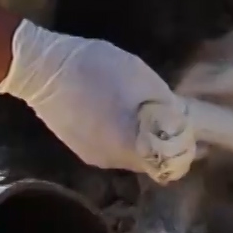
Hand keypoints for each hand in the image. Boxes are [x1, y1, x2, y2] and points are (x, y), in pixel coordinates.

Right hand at [0, 20, 194, 182]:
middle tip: (167, 113)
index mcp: (131, 145)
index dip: (185, 148)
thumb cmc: (96, 69)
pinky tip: (112, 110)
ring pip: (130, 154)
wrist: (42, 69)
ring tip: (137, 107)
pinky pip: (111, 147)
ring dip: (140, 136)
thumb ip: (164, 104)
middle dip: (163, 140)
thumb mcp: (141, 77)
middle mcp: (114, 160)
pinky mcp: (79, 148)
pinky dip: (120, 134)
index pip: (171, 164)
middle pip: (151, 159)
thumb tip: (180, 119)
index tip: (190, 129)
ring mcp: (94, 156)